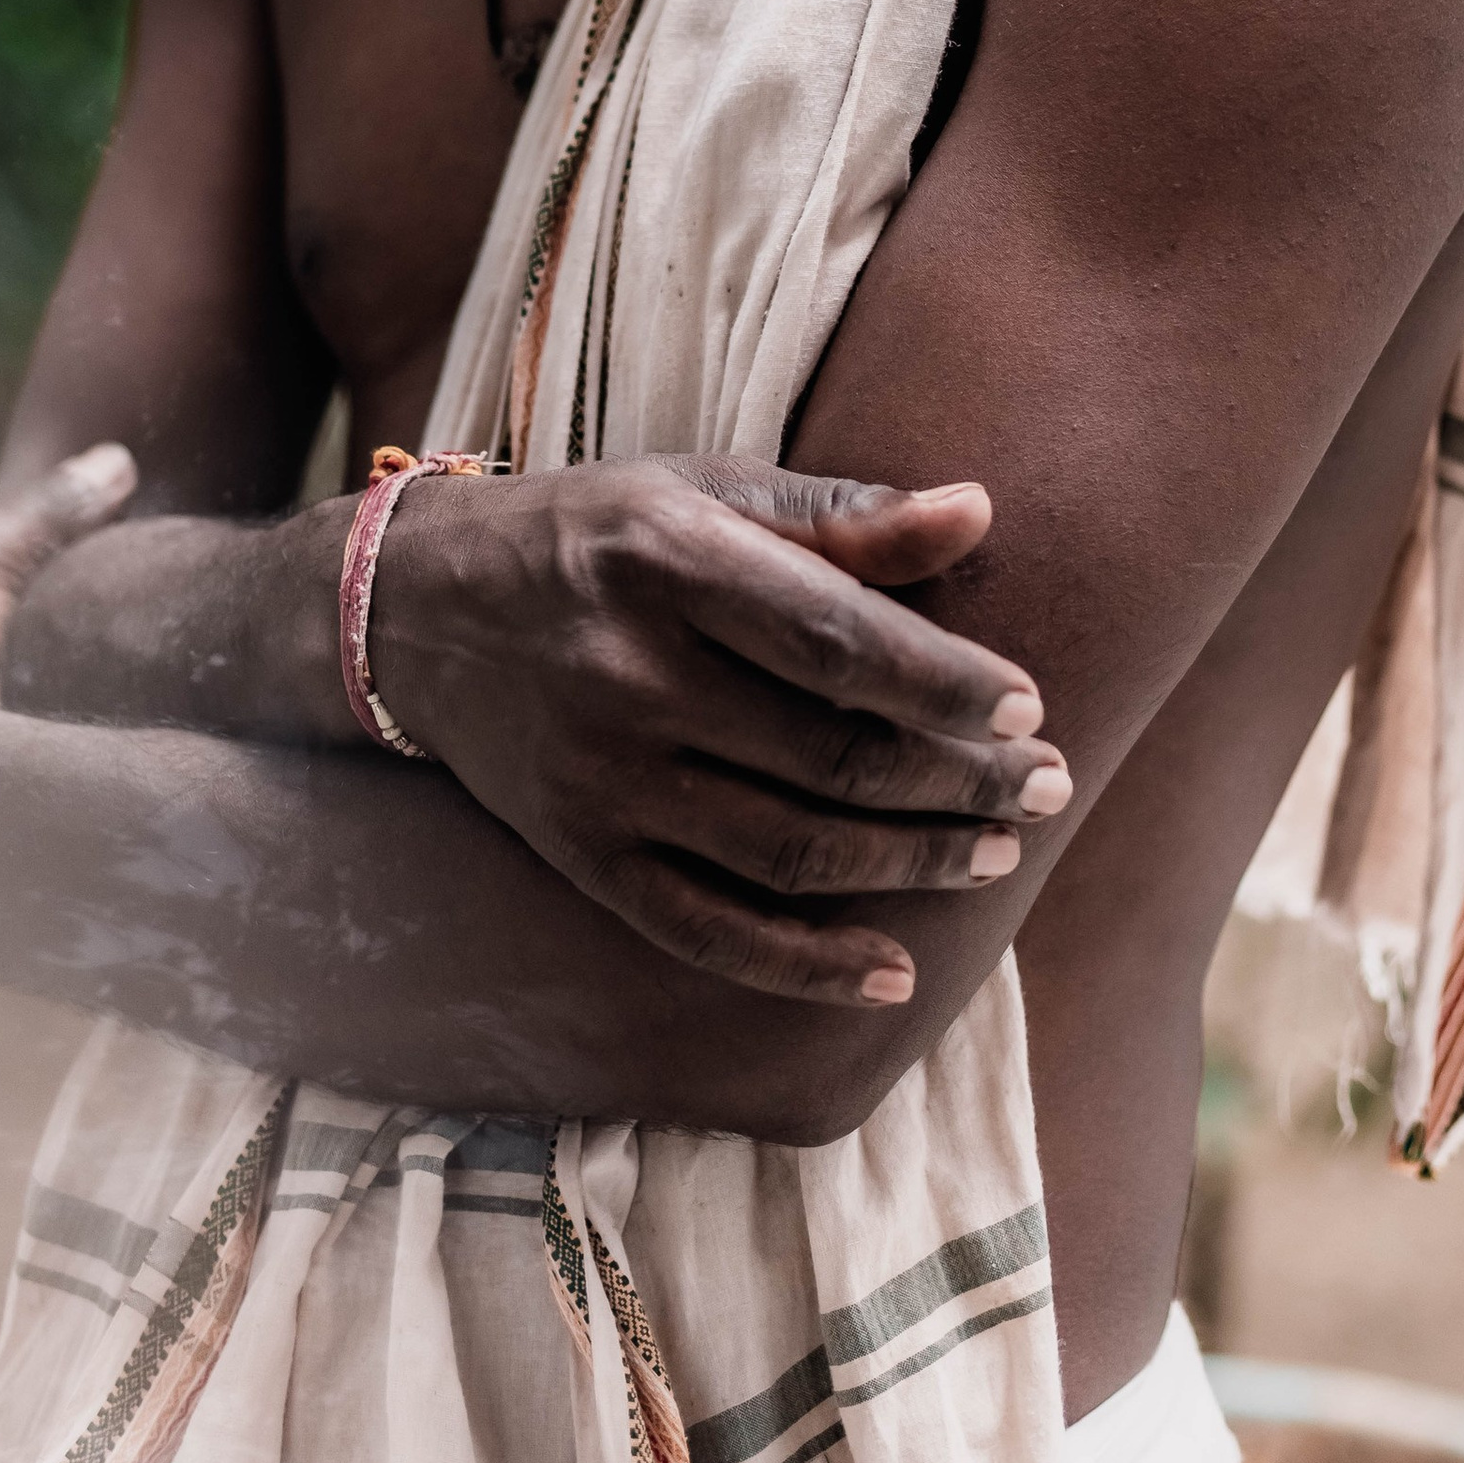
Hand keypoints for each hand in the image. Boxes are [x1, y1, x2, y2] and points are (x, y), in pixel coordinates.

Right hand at [366, 454, 1072, 1006]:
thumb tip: (980, 513)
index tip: (1029, 710)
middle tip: (1048, 789)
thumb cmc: (595, 534)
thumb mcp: (702, 491)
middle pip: (828, 753)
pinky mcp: (582, 853)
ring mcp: (602, 777)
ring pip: (787, 848)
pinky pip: (708, 931)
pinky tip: (893, 971)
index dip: (944, 685)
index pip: (837, 639)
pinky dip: (806, 965)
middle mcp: (629, 674)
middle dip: (958, 783)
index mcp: (668, 559)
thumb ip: (840, 515)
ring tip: (995, 854)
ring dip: (910, 863)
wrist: (415, 609)